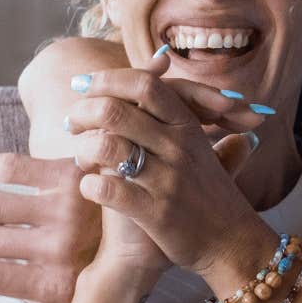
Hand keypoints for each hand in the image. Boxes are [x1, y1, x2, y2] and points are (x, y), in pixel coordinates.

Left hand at [67, 61, 272, 278]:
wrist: (230, 244)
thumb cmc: (207, 193)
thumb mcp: (198, 141)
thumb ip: (178, 103)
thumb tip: (160, 58)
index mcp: (187, 126)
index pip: (143, 85)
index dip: (107, 80)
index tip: (83, 86)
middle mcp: (178, 147)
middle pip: (116, 109)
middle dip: (83, 111)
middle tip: (71, 122)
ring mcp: (167, 180)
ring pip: (107, 146)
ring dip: (83, 148)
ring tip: (80, 157)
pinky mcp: (155, 213)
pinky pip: (109, 189)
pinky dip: (91, 184)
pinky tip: (90, 186)